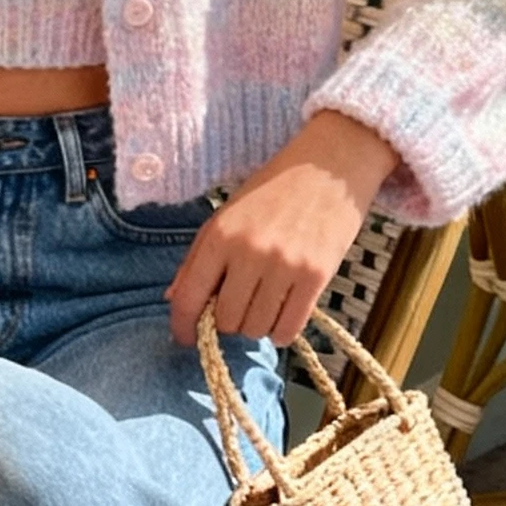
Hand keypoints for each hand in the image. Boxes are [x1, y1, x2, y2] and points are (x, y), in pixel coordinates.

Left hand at [164, 111, 398, 346]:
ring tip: (262, 305)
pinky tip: (281, 315)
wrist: (331, 167)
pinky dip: (280, 332)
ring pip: (256, 328)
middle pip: (225, 321)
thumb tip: (174, 299)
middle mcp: (249, 252)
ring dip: (255, 327)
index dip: (182, 327)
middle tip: (237, 308)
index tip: (184, 337)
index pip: (189, 297)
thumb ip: (197, 259)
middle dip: (225, 324)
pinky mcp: (316, 276)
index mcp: (219, 235)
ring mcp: (284, 265)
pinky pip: (289, 328)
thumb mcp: (226, 215)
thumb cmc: (274, 191)